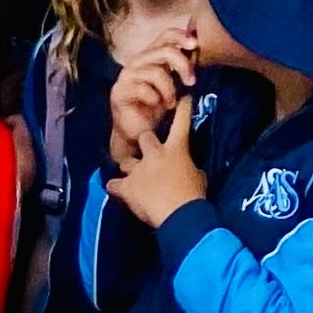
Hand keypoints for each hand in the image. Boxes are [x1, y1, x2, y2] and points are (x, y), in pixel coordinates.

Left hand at [105, 93, 207, 229]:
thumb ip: (190, 169)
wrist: (180, 215)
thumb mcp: (198, 178)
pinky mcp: (127, 186)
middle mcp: (155, 154)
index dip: (182, 108)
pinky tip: (117, 190)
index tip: (184, 98)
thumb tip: (188, 170)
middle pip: (145, 137)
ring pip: (126, 161)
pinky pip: (113, 184)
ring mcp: (139, 169)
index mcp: (177, 149)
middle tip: (149, 154)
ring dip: (130, 168)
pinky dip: (116, 187)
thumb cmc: (194, 196)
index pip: (181, 122)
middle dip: (145, 142)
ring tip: (133, 178)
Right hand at [108, 37, 195, 162]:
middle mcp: (136, 62)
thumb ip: (180, 66)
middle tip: (192, 81)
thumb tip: (195, 48)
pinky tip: (157, 107)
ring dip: (169, 90)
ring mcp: (125, 76)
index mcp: (149, 56)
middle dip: (182, 65)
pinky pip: (144, 89)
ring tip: (171, 103)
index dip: (181, 36)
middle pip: (164, 51)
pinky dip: (156, 100)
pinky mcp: (119, 92)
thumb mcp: (173, 83)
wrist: (137, 131)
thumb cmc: (155, 107)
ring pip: (156, 72)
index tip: (194, 45)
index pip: (165, 35)